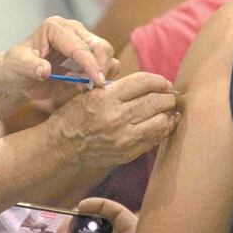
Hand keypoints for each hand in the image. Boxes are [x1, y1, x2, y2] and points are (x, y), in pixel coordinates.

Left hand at [0, 16, 120, 100]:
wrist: (20, 76)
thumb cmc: (16, 69)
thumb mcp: (17, 67)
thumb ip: (30, 67)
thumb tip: (45, 70)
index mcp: (55, 28)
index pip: (79, 46)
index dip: (90, 64)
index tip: (96, 81)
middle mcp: (73, 30)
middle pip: (100, 45)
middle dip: (101, 67)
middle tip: (94, 87)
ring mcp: (83, 40)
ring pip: (107, 53)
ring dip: (102, 72)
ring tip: (85, 86)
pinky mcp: (89, 53)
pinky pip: (106, 63)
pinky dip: (101, 75)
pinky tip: (85, 85)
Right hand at [48, 72, 180, 167]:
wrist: (63, 146)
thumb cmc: (75, 115)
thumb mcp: (90, 92)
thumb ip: (118, 86)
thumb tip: (150, 83)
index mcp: (105, 97)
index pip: (143, 82)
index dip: (159, 80)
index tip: (164, 82)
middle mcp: (116, 117)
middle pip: (155, 101)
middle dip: (168, 96)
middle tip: (170, 95)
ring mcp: (123, 137)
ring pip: (161, 121)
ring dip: (169, 113)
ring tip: (169, 108)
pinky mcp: (128, 153)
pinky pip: (155, 138)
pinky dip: (165, 128)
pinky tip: (166, 122)